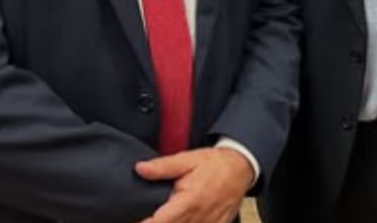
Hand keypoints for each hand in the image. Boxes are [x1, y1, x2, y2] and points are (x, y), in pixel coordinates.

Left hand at [135, 147, 253, 222]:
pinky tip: (183, 220)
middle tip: (146, 219)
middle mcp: (199, 217)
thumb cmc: (215, 164)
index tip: (134, 221)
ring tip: (166, 217)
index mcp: (189, 202)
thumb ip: (163, 166)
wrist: (242, 168)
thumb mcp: (188, 160)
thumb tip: (140, 168)